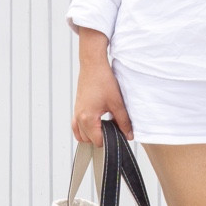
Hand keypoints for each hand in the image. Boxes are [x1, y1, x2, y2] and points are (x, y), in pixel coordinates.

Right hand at [72, 28, 133, 143]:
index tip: (118, 134)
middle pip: (88, 140)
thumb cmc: (102, 80)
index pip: (98, 141)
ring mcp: (76, 113)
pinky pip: (76, 126)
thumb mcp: (117, 102)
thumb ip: (123, 121)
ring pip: (81, 135)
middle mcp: (79, 117)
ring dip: (92, 135)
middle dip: (101, 137)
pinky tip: (95, 123)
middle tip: (113, 128)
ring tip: (105, 126)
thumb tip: (129, 135)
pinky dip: (84, 129)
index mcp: (87, 118)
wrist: (93, 64)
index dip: (110, 140)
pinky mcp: (77, 108)